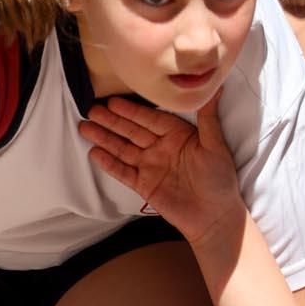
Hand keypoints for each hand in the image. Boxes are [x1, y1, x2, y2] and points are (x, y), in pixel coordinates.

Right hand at [79, 95, 243, 246]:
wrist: (214, 217)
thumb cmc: (220, 180)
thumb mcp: (215, 146)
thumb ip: (208, 118)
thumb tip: (215, 88)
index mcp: (177, 135)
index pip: (150, 119)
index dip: (131, 111)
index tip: (112, 101)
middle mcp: (160, 148)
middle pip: (131, 131)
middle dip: (111, 121)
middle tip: (90, 110)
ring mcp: (150, 166)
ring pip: (122, 149)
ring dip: (104, 138)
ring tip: (84, 127)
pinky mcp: (143, 185)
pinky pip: (122, 171)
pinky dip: (108, 163)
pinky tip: (94, 153)